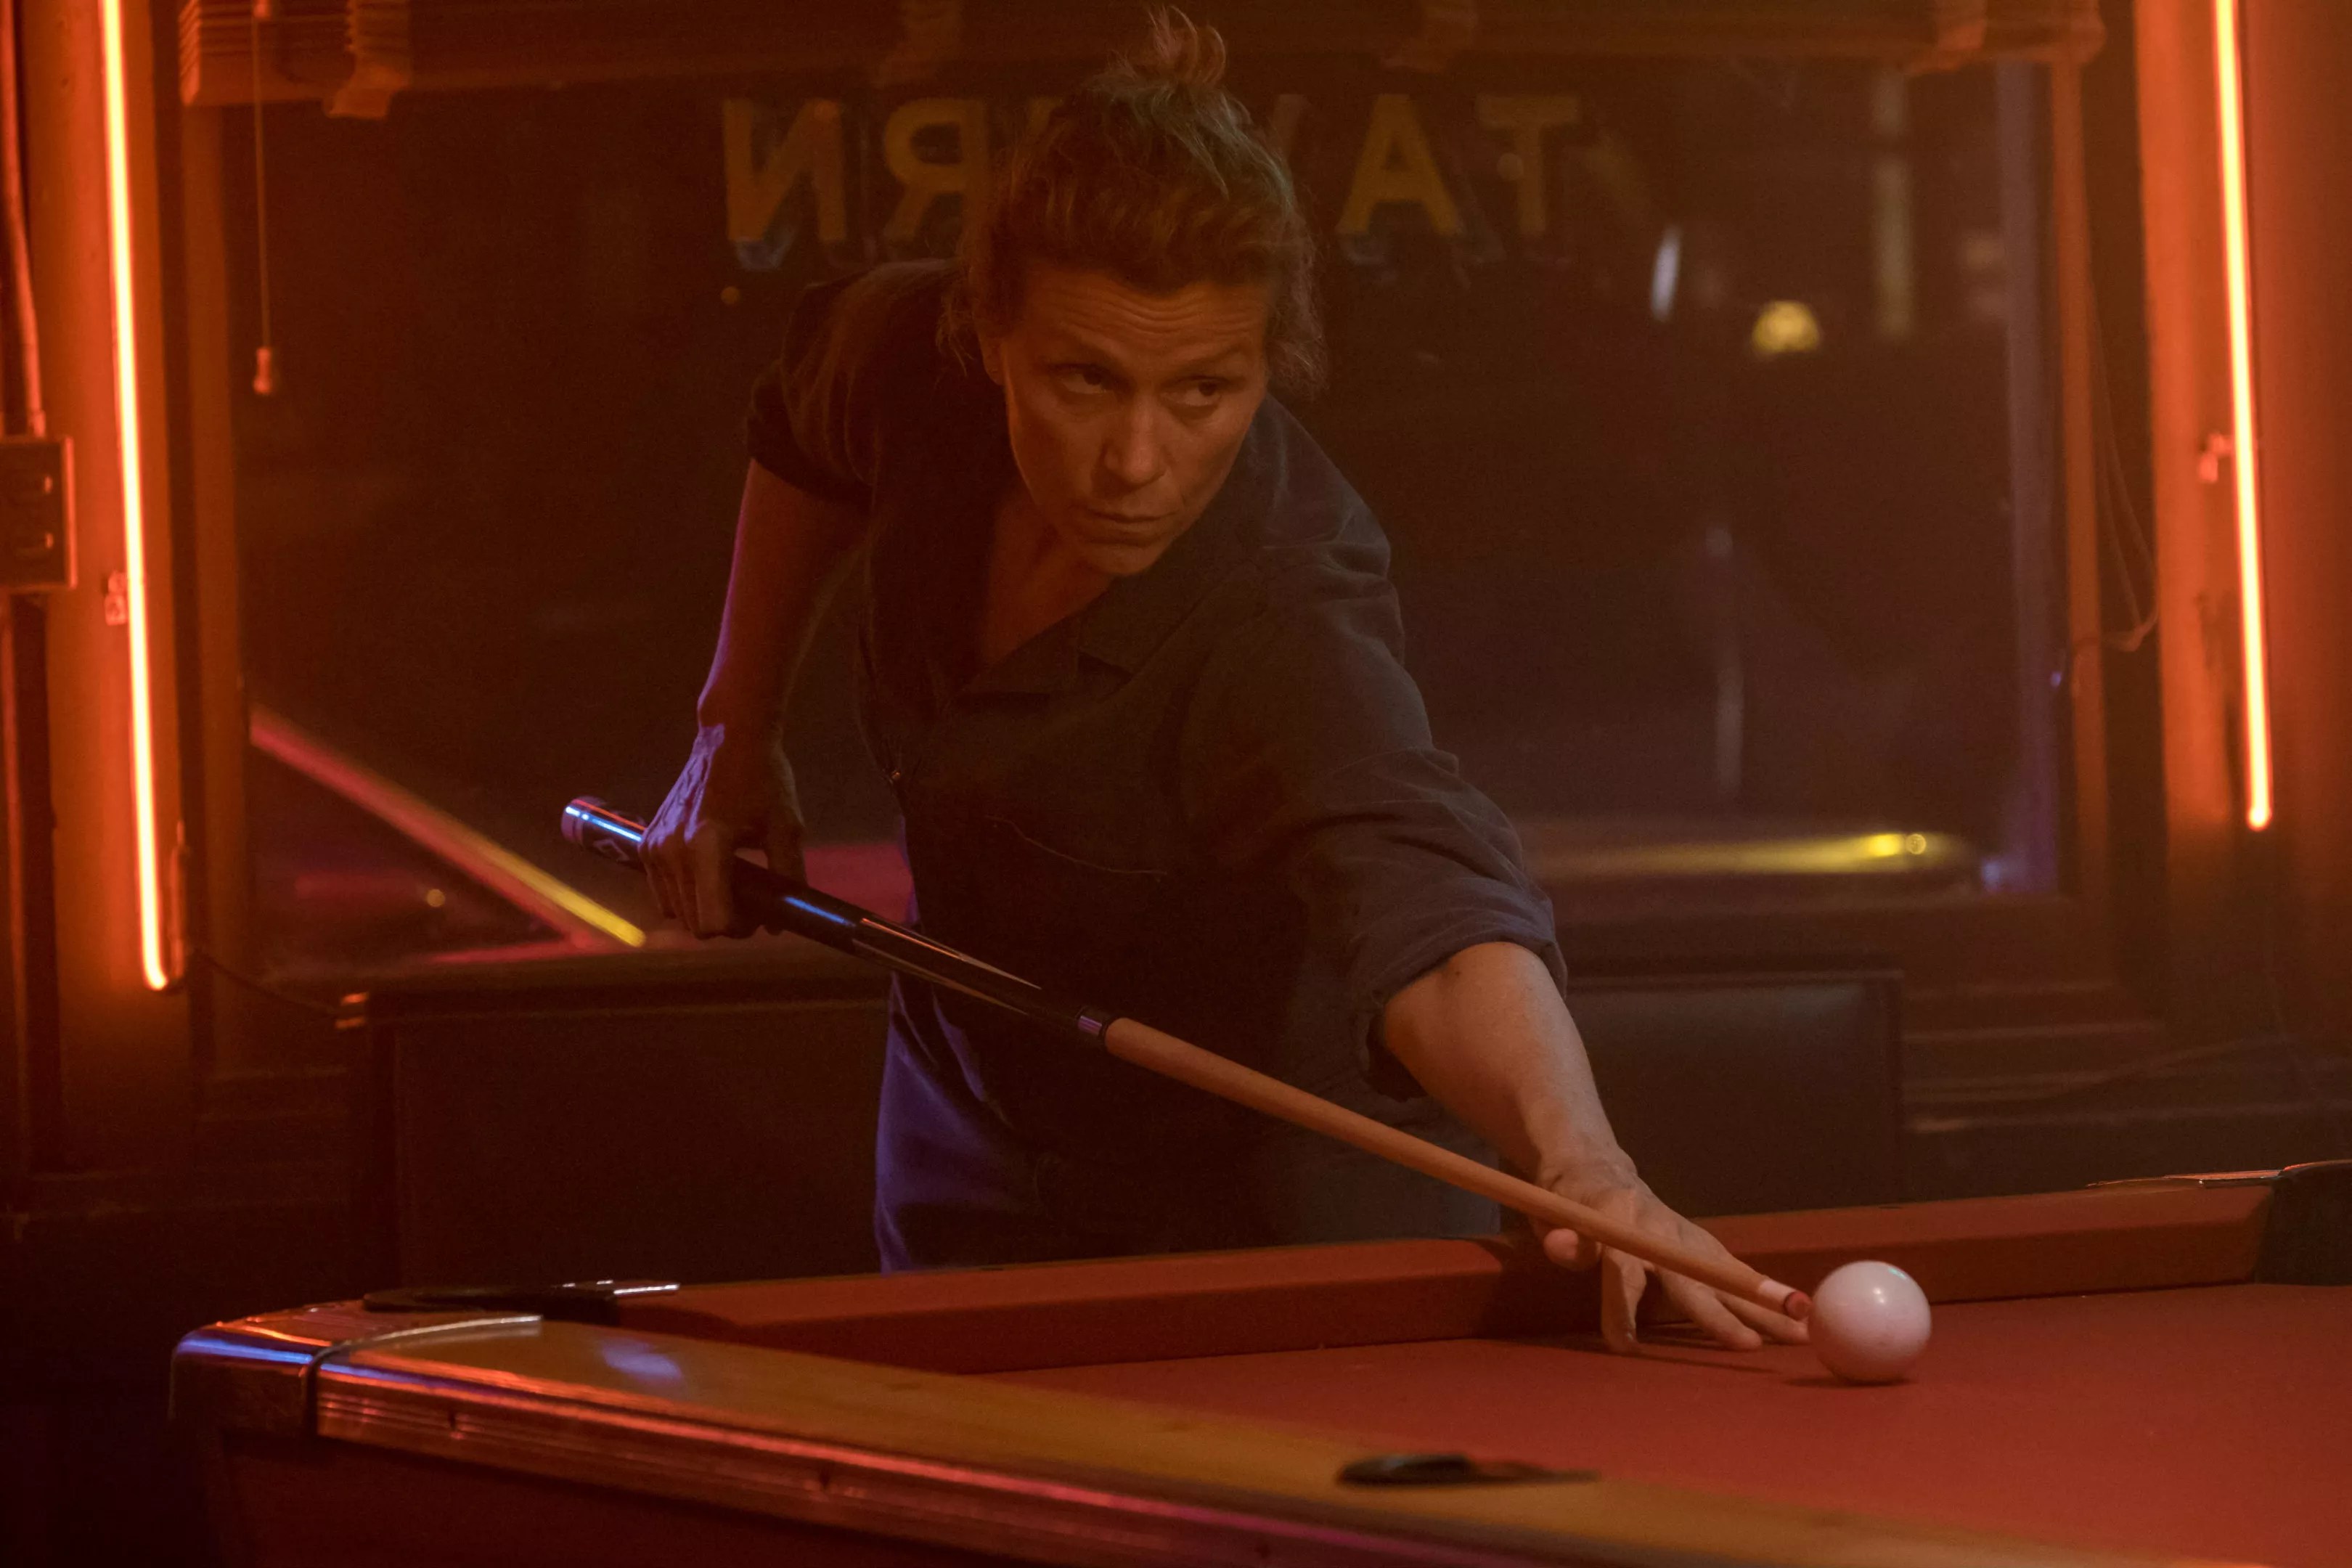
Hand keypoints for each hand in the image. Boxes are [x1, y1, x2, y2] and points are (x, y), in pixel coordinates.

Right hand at [642, 721, 805, 936]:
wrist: (728, 738)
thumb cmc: (763, 779)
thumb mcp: (787, 828)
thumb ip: (785, 878)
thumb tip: (779, 924)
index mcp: (707, 846)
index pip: (712, 921)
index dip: (739, 928)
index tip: (758, 914)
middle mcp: (672, 851)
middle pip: (693, 923)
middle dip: (724, 922)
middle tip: (750, 902)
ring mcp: (655, 848)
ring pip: (674, 911)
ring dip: (702, 909)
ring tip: (730, 886)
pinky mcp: (647, 842)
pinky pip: (662, 890)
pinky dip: (684, 894)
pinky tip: (710, 873)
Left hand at [1538, 1164, 1809, 1353]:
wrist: (1598, 1171)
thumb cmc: (1570, 1205)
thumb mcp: (1552, 1218)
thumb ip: (1562, 1240)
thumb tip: (1562, 1245)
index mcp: (1617, 1223)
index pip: (1622, 1270)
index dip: (1622, 1307)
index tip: (1625, 1344)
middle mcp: (1659, 1230)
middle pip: (1692, 1277)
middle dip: (1721, 1313)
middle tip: (1751, 1344)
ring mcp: (1684, 1235)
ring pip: (1725, 1273)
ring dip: (1763, 1303)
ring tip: (1802, 1329)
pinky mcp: (1699, 1243)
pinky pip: (1733, 1269)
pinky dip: (1762, 1291)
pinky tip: (1795, 1313)